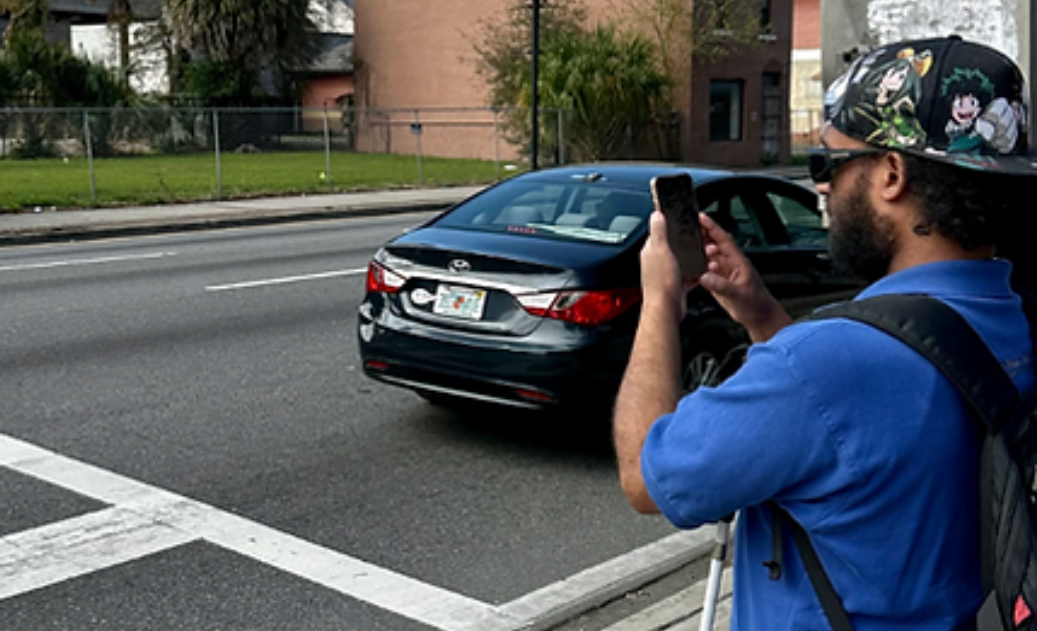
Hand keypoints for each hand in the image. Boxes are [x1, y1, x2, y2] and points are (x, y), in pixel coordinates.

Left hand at [640, 210, 696, 321]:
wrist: (667, 308)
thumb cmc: (661, 282)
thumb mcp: (660, 250)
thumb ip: (658, 231)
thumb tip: (656, 214)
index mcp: (651, 251)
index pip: (658, 232)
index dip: (668, 224)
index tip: (678, 219)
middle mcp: (657, 262)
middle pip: (673, 246)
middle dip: (684, 242)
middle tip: (696, 237)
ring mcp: (667, 273)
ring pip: (682, 260)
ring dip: (692, 256)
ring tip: (703, 252)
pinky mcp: (677, 284)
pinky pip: (689, 274)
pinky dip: (696, 272)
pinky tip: (703, 270)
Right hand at [698, 213, 790, 341]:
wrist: (759, 318)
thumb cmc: (755, 305)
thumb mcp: (738, 294)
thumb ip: (721, 285)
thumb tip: (704, 276)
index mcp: (738, 262)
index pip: (723, 240)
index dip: (712, 227)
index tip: (701, 217)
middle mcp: (730, 264)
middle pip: (714, 244)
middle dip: (702, 234)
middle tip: (687, 227)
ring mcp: (723, 273)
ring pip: (708, 256)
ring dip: (698, 250)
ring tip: (685, 244)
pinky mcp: (718, 282)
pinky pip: (705, 270)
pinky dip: (697, 266)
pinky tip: (688, 264)